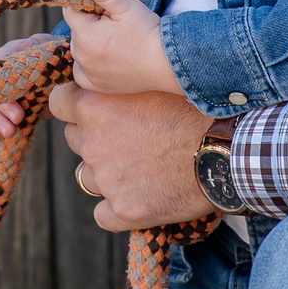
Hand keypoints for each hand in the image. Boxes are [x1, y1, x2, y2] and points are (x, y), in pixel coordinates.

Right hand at [0, 37, 45, 141]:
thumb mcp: (52, 51)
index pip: (1, 59)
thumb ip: (40, 47)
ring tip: (10, 132)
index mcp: (13, 54)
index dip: (4, 76)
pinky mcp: (5, 112)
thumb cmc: (55, 60)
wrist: (63, 80)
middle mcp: (2, 74)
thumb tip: (26, 44)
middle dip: (3, 106)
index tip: (14, 90)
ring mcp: (1, 94)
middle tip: (18, 117)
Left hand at [48, 83, 214, 231]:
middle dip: (95, 138)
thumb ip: (118, 83)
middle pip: (75, 139)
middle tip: (131, 136)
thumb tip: (106, 74)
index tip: (96, 108)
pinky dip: (117, 208)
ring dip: (106, 172)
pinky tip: (141, 196)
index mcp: (93, 105)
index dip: (77, 105)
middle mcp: (91, 141)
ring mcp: (105, 178)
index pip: (58, 102)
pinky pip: (103, 213)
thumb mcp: (150, 81)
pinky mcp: (123, 210)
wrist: (229, 149)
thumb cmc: (196, 107)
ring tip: (143, 165)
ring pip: (88, 175)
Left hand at [62, 0, 178, 95]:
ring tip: (116, 41)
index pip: (71, 11)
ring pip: (79, 48)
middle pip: (76, 30)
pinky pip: (82, 70)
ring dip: (90, 42)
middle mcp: (81, 57)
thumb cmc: (147, 32)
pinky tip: (107, 58)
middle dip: (89, 24)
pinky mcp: (95, 85)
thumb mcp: (126, 6)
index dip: (87, 5)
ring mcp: (87, 73)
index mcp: (85, 35)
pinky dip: (90, 63)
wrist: (166, 65)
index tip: (106, 9)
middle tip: (115, 25)